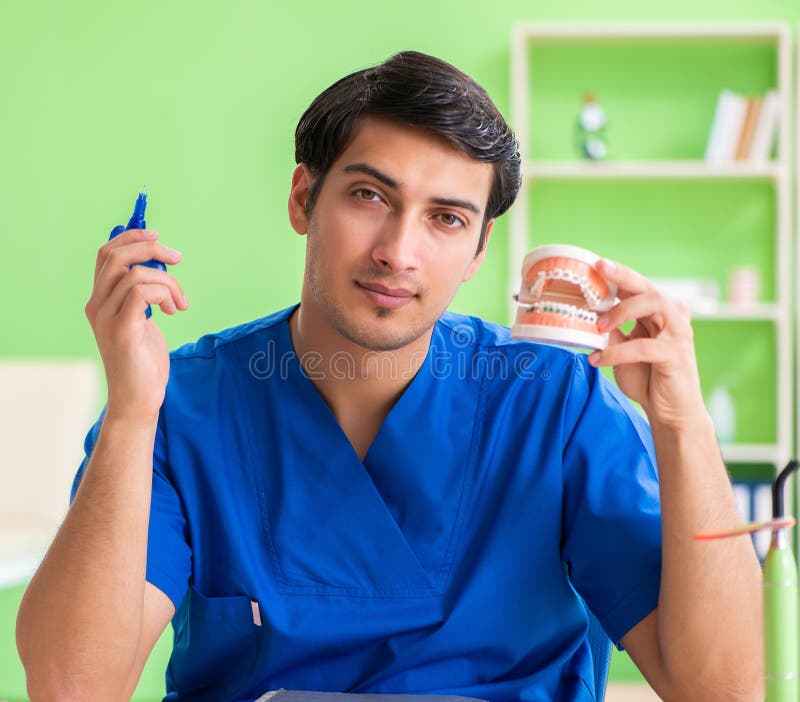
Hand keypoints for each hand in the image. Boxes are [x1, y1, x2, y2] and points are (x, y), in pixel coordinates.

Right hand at [85, 227, 187, 422]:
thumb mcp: (143, 320)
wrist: (138, 399)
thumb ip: (145, 295)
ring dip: (167, 281)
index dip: (132, 237)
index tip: (158, 236)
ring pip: (133, 273)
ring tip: (179, 303)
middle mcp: (97, 305)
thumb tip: (160, 265)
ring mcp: (106, 318)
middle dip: (151, 248)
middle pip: (115, 255)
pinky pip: (140, 293)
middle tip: (178, 258)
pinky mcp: (122, 330)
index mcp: (100, 300)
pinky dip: (163, 294)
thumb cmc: (143, 361)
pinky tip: (173, 310)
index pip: (106, 254)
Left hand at [588, 259, 706, 429]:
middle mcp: (672, 317)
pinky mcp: (676, 354)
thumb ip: (611, 332)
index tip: (595, 264)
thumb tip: (587, 315)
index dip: (618, 274)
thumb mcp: (621, 351)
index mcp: (658, 313)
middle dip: (623, 276)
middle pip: (649, 287)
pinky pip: (644, 346)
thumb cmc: (648, 378)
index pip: (637, 287)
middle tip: (600, 270)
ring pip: (654, 304)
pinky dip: (616, 352)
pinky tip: (596, 359)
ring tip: (598, 326)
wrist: (671, 411)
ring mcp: (678, 334)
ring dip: (622, 310)